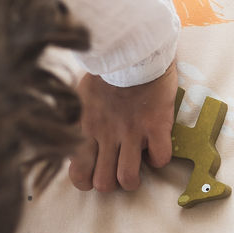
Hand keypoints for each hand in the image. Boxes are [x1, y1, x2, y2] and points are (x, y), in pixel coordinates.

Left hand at [72, 60, 177, 191]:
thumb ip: (75, 121)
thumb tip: (72, 139)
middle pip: (104, 184)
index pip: (78, 175)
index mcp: (85, 128)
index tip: (95, 169)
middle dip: (111, 183)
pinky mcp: (157, 125)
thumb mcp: (78, 95)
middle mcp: (107, 134)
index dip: (86, 181)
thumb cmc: (106, 70)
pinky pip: (161, 159)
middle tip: (116, 168)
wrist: (134, 48)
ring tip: (136, 164)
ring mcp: (133, 131)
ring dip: (133, 178)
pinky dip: (159, 159)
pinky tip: (154, 147)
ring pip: (129, 179)